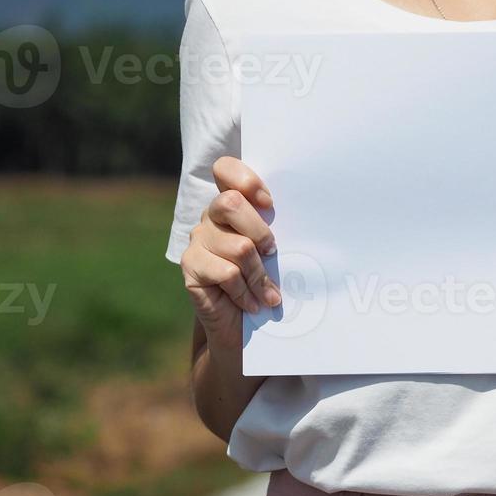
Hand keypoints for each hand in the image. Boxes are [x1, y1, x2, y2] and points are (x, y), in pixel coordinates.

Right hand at [179, 157, 279, 344]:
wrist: (242, 326)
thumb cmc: (264, 282)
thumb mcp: (274, 252)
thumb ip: (276, 231)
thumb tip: (306, 223)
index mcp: (232, 204)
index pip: (225, 169)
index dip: (246, 181)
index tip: (269, 204)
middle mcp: (210, 217)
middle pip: (229, 203)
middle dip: (260, 231)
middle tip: (272, 253)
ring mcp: (197, 240)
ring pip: (238, 247)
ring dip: (259, 275)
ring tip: (268, 294)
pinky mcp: (190, 266)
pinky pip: (227, 273)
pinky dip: (246, 292)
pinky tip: (253, 304)